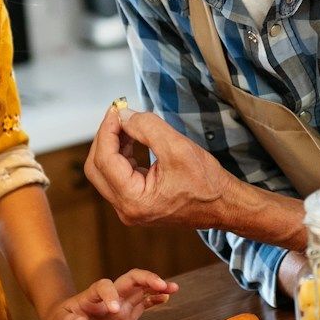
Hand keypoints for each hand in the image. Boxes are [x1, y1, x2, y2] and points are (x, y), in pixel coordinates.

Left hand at [42, 269, 177, 319]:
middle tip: (161, 284)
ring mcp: (121, 303)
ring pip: (142, 290)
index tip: (114, 309)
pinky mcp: (127, 314)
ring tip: (173, 288)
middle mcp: (110, 296)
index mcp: (93, 295)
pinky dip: (155, 300)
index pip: (104, 287)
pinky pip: (144, 304)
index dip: (110, 295)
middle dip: (146, 279)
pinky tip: (166, 297)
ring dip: (157, 287)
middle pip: (130, 280)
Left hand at [83, 105, 237, 230]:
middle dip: (106, 138)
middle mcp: (126, 209)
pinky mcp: (135, 203)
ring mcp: (129, 208)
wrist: (223, 206)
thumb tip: (123, 115)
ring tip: (128, 124)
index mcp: (134, 201)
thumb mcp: (177, 147)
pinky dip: (120, 155)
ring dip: (112, 145)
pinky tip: (132, 139)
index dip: (107, 130)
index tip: (117, 110)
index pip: (105, 160)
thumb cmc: (206, 183)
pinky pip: (117, 176)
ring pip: (104, 171)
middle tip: (119, 115)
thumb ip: (147, 128)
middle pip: (97, 168)